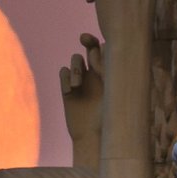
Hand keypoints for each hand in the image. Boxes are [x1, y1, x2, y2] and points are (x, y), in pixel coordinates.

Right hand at [60, 33, 103, 164]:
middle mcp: (96, 72)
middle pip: (89, 47)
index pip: (105, 47)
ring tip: (76, 85)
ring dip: (76, 68)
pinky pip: (63, 72)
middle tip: (86, 49)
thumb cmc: (108, 118)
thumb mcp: (113, 92)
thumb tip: (101, 47)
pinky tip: (69, 92)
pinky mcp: (68, 89)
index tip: (95, 47)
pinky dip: (65, 79)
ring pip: (75, 58)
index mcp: (110, 71)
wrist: (91, 136)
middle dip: (87, 42)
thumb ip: (108, 71)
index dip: (99, 43)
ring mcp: (81, 80)